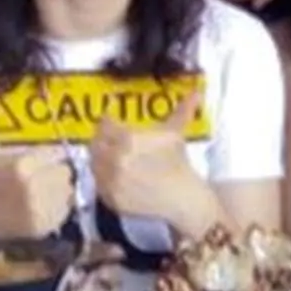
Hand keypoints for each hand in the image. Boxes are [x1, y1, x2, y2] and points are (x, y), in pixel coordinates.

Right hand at [0, 112, 75, 238]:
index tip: (41, 164)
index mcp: (22, 164)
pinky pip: (66, 209)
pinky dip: (60, 208)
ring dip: (59, 191)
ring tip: (42, 194)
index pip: (56, 153)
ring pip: (68, 190)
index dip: (51, 158)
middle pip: (65, 171)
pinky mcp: (47, 224)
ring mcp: (42, 206)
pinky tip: (43, 208)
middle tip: (40, 180)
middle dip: (54, 174)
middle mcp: (34, 184)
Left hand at [87, 87, 216, 232]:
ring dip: (100, 159)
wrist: (182, 197)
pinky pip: (98, 185)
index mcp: (128, 139)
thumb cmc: (178, 163)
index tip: (110, 121)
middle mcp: (115, 159)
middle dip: (101, 140)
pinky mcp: (110, 198)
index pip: (104, 125)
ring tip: (112, 157)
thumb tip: (196, 92)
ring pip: (94, 164)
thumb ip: (182, 111)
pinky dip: (103, 179)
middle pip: (95, 144)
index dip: (107, 121)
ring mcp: (111, 181)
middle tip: (109, 140)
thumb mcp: (175, 134)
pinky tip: (114, 175)